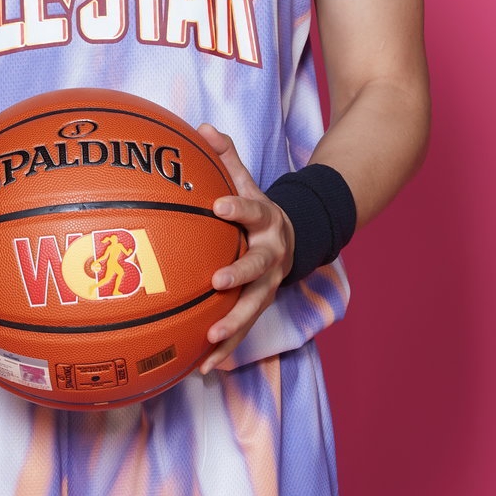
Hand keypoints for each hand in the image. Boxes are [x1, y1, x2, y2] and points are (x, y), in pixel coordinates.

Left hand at [197, 124, 295, 373]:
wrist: (293, 240)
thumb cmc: (255, 209)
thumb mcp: (246, 181)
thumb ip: (226, 157)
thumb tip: (202, 127)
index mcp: (267, 221)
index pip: (253, 210)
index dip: (238, 208)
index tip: (219, 206)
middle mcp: (272, 255)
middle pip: (258, 267)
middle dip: (239, 274)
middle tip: (217, 280)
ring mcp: (268, 285)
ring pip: (253, 308)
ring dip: (234, 325)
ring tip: (212, 338)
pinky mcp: (259, 307)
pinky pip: (242, 331)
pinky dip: (224, 351)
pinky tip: (202, 367)